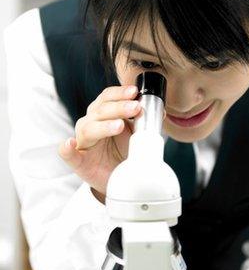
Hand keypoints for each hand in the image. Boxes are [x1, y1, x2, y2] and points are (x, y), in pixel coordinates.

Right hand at [58, 85, 144, 199]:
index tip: (135, 92)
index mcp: (102, 113)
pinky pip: (68, 154)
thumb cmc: (123, 151)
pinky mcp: (78, 161)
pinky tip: (70, 144)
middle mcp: (90, 123)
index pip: (107, 97)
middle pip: (101, 110)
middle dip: (120, 107)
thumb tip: (161, 111)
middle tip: (135, 108)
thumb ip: (143, 121)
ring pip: (89, 128)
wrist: (118, 177)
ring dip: (104, 125)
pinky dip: (67, 148)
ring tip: (119, 125)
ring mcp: (83, 141)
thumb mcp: (135, 133)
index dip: (120, 93)